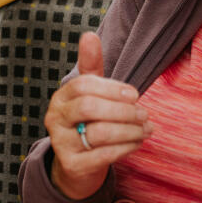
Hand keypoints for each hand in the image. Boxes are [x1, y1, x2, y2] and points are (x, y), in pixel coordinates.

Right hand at [44, 31, 152, 198]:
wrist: (77, 166)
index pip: (84, 85)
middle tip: (144, 114)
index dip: (112, 88)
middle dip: (122, 110)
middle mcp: (55, 119)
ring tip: (146, 128)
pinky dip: (126, 147)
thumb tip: (89, 35)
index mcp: (60, 98)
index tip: (134, 94)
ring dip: (130, 130)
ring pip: (100, 133)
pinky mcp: (73, 166)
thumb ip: (90, 66)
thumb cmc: (87, 123)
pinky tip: (138, 142)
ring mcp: (61, 144)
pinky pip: (105, 155)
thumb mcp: (89, 94)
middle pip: (89, 107)